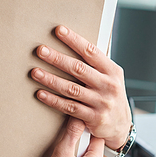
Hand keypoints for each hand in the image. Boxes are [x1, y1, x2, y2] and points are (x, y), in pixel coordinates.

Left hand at [31, 25, 131, 151]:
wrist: (121, 126)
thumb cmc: (110, 95)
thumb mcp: (110, 77)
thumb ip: (95, 63)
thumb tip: (73, 43)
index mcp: (112, 71)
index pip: (91, 51)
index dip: (74, 40)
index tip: (59, 30)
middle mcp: (108, 85)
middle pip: (78, 69)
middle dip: (57, 58)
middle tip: (41, 50)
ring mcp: (101, 102)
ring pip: (71, 89)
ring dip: (51, 79)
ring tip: (35, 72)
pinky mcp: (93, 118)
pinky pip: (69, 107)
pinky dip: (53, 100)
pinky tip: (40, 93)